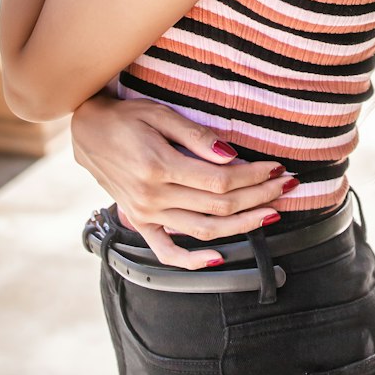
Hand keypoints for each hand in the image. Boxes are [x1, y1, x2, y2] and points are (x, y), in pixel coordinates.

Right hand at [71, 93, 294, 268]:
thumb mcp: (159, 114)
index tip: (277, 167)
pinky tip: (219, 258)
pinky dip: (192, 260)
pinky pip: (167, 251)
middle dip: (259, 197)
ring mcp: (145, 214)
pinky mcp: (140, 222)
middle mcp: (153, 197)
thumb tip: (230, 154)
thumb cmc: (126, 117)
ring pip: (204, 230)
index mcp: (159, 167)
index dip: (254, 176)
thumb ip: (195, 136)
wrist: (87, 132)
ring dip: (243, 224)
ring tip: (271, 213)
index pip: (221, 180)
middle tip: (287, 186)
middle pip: (219, 206)